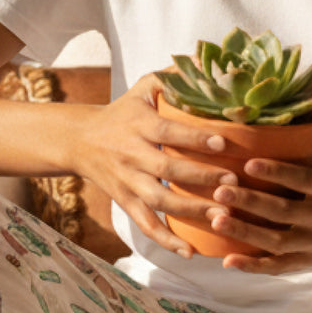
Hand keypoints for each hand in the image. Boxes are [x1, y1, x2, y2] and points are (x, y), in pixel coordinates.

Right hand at [67, 72, 239, 257]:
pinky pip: (145, 225)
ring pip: (158, 202)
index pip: (168, 132)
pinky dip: (166, 241)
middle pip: (166, 171)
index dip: (193, 139)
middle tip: (232, 183)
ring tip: (221, 216)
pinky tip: (190, 252)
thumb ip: (173, 77)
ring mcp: (127, 182)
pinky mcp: (125, 202)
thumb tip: (206, 59)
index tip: (222, 143)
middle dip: (199, 179)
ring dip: (189, 212)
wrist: (80, 140)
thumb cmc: (124, 111)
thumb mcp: (143, 88)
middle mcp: (132, 156)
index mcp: (139, 126)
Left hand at [207, 92, 311, 271]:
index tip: (248, 164)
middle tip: (219, 191)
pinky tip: (227, 261)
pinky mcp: (308, 260)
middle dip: (251, 204)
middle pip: (284, 214)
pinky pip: (279, 266)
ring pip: (277, 242)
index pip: (304, 182)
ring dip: (246, 234)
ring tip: (215, 219)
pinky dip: (254, 266)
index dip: (277, 174)